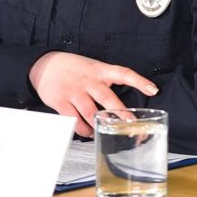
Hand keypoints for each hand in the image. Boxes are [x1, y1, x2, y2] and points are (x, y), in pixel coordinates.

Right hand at [28, 51, 157, 136]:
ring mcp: (74, 91)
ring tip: (107, 131)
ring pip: (91, 113)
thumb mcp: (91, 67)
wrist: (43, 65)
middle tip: (132, 125)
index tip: (153, 90)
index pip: (123, 73)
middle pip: (108, 99)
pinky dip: (83, 129)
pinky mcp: (61, 101)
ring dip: (101, 125)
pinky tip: (87, 131)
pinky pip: (75, 120)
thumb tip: (121, 104)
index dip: (139, 81)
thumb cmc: (72, 68)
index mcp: (99, 70)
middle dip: (122, 114)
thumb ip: (105, 81)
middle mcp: (88, 80)